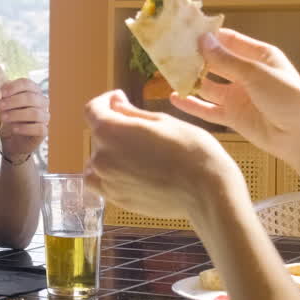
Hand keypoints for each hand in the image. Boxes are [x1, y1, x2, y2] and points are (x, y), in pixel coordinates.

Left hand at [0, 78, 47, 159]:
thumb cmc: (9, 118)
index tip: (1, 94)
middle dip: (12, 101)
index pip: (27, 83)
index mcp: (33, 91)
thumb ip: (3, 95)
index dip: (13, 87)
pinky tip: (14, 129)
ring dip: (16, 114)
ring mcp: (45, 117)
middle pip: (30, 98)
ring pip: (35, 113)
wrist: (12, 140)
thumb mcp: (4, 104)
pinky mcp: (44, 131)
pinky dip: (25, 128)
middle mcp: (42, 102)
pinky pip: (39, 128)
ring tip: (3, 117)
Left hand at [84, 90, 236, 218]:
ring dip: (109, 155)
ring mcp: (108, 182)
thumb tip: (115, 104)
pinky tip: (135, 173)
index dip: (104, 101)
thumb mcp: (162, 121)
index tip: (118, 99)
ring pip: (96, 164)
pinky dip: (111, 177)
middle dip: (114, 128)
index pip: (92, 110)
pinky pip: (104, 185)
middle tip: (141, 130)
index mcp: (111, 131)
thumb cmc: (190, 149)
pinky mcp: (118, 200)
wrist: (206, 191)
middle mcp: (102, 158)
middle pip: (98, 137)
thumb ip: (132, 113)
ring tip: (135, 154)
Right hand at [169, 28, 299, 165]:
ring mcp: (239, 96)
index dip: (208, 36)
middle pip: (216, 62)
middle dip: (195, 56)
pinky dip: (192, 104)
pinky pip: (208, 108)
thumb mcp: (256, 74)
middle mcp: (247, 74)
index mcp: (259, 56)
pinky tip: (174, 97)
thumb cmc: (287, 97)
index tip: (184, 30)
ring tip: (167, 72)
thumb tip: (202, 41)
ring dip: (191, 79)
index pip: (229, 40)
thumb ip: (226, 60)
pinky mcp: (233, 116)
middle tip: (168, 50)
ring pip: (208, 85)